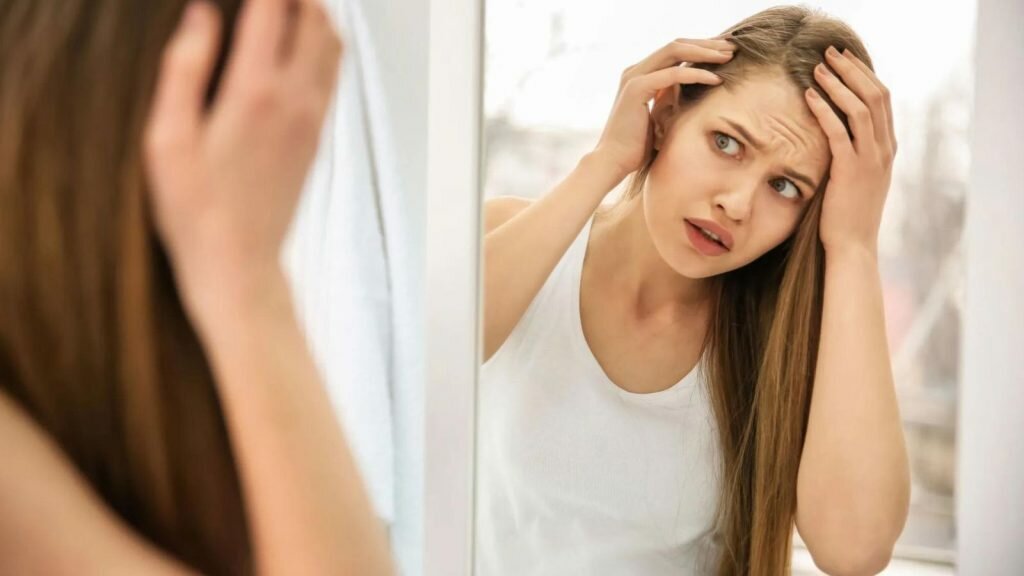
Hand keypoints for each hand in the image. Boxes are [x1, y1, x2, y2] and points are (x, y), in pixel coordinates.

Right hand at [144, 0, 342, 307]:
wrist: (241, 265)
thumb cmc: (196, 211)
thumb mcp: (167, 139)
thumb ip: (184, 68)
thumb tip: (201, 15)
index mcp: (255, 91)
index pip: (273, 8)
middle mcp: (295, 100)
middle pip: (314, 19)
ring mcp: (312, 119)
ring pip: (333, 45)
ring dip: (315, 13)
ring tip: (288, 2)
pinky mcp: (317, 138)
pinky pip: (332, 75)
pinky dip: (323, 45)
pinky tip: (303, 43)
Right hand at [593, 38, 734, 177]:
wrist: (613, 162)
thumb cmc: (637, 146)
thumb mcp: (659, 116)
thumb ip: (670, 99)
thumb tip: (691, 93)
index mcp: (640, 74)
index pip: (674, 51)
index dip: (701, 48)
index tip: (725, 53)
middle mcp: (635, 70)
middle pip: (677, 45)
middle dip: (707, 44)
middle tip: (733, 48)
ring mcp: (634, 76)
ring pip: (675, 51)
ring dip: (705, 52)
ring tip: (729, 56)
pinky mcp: (636, 89)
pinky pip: (672, 74)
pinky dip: (696, 74)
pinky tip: (716, 79)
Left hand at [805, 46, 896, 256]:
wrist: (853, 245)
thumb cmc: (848, 214)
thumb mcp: (858, 177)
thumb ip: (854, 153)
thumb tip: (837, 134)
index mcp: (887, 148)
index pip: (882, 99)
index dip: (864, 75)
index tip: (844, 60)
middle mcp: (884, 149)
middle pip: (876, 95)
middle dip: (852, 69)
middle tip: (830, 53)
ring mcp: (871, 159)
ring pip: (860, 107)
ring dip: (838, 84)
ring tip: (817, 68)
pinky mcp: (851, 170)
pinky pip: (839, 131)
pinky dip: (825, 110)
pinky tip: (809, 96)